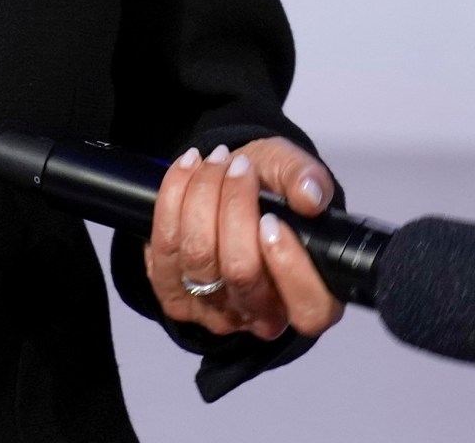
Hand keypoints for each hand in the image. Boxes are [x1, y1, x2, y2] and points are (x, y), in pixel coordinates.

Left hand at [144, 138, 345, 342]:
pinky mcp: (173, 294)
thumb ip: (308, 179)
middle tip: (241, 166)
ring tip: (217, 160)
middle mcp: (260, 313)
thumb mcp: (296, 174)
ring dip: (203, 195)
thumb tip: (308, 197)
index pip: (308, 308)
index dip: (289, 265)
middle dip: (236, 207)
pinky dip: (173, 197)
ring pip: (200, 257)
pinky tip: (189, 167)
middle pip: (242, 272)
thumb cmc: (271, 192)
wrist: (230, 189)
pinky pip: (165, 245)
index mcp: (308, 296)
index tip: (272, 219)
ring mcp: (213, 309)